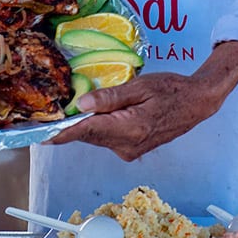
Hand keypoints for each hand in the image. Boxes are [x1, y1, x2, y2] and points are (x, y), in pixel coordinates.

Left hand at [49, 71, 226, 159]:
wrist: (195, 104)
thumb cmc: (171, 90)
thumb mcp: (140, 86)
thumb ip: (110, 97)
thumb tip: (82, 104)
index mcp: (130, 128)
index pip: (88, 131)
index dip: (62, 132)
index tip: (41, 134)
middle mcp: (128, 145)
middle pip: (88, 135)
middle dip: (68, 126)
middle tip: (46, 116)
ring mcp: (129, 150)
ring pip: (96, 137)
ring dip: (82, 126)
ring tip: (66, 112)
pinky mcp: (131, 150)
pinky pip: (106, 139)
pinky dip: (96, 128)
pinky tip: (93, 114)